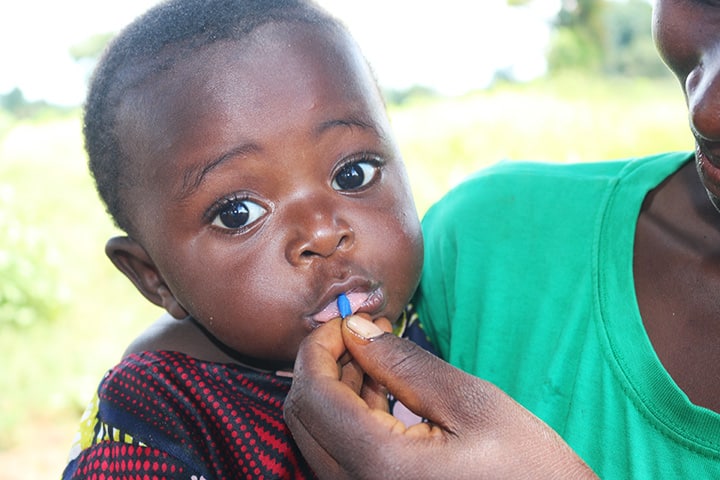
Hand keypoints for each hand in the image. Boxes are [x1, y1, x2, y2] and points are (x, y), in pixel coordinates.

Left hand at [284, 315, 596, 479]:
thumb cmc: (532, 472)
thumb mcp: (475, 406)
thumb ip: (406, 365)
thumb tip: (356, 329)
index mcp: (380, 467)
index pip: (313, 395)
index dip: (319, 346)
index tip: (347, 319)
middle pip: (303, 417)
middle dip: (323, 366)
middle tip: (360, 335)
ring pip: (317, 436)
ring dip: (337, 390)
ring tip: (376, 357)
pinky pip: (339, 456)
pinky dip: (350, 418)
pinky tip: (381, 392)